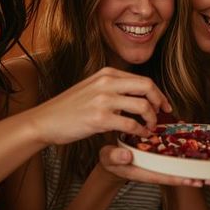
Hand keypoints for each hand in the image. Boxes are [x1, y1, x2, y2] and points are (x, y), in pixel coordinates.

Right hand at [27, 67, 171, 144]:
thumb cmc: (69, 108)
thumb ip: (113, 87)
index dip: (158, 93)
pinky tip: (140, 135)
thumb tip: (136, 95)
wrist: (45, 120)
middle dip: (160, 101)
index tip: (164, 104)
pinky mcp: (99, 118)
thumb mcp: (92, 87)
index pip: (143, 79)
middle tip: (163, 114)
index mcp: (107, 73)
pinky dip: (140, 131)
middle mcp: (107, 82)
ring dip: (152, 119)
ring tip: (151, 127)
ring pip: (143, 105)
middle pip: (147, 86)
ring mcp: (103, 100)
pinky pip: (131, 124)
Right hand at [99, 145, 201, 186]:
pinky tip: (189, 139)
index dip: (178, 178)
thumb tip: (127, 155)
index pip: (164, 176)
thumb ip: (115, 157)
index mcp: (143, 171)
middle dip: (189, 174)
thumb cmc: (110, 159)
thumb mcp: (108, 157)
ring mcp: (156, 161)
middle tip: (205, 175)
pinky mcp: (156, 154)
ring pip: (175, 163)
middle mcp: (153, 167)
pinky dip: (180, 147)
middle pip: (174, 172)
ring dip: (188, 161)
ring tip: (204, 159)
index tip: (192, 180)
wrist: (111, 158)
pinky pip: (170, 152)